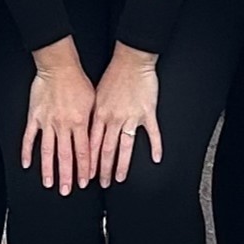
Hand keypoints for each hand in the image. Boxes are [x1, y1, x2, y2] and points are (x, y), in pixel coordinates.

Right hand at [22, 41, 95, 195]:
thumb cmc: (78, 81)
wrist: (59, 66)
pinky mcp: (35, 116)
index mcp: (80, 122)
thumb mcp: (94, 102)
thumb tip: (97, 140)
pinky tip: (27, 164)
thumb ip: (93, 123)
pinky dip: (27, 151)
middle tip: (67, 190)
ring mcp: (47, 122)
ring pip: (47, 151)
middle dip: (67, 176)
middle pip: (66, 156)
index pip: (84, 153)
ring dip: (48, 169)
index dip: (85, 170)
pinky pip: (29, 137)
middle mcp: (64, 125)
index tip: (85, 182)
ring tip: (48, 183)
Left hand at [92, 46, 161, 184]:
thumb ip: (93, 115)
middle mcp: (113, 118)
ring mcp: (131, 116)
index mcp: (99, 114)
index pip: (92, 143)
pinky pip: (152, 133)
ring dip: (122, 164)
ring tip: (120, 178)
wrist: (131, 60)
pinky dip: (156, 146)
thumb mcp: (96, 95)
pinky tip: (156, 158)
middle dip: (103, 169)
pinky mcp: (147, 112)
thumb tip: (87, 132)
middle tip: (103, 183)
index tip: (87, 175)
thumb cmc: (113, 75)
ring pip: (125, 146)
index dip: (89, 161)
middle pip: (107, 149)